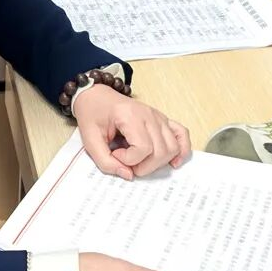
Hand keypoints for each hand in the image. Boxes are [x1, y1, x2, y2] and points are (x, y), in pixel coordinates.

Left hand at [73, 83, 190, 179]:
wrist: (96, 96)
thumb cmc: (93, 113)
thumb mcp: (89, 139)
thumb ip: (105, 161)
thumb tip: (128, 175)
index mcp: (130, 116)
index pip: (143, 148)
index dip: (129, 159)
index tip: (115, 154)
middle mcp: (149, 115)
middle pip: (161, 151)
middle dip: (144, 166)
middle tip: (127, 163)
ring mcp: (158, 116)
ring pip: (172, 147)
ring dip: (159, 162)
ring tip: (140, 160)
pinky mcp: (162, 120)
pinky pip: (181, 134)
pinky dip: (182, 150)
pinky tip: (173, 161)